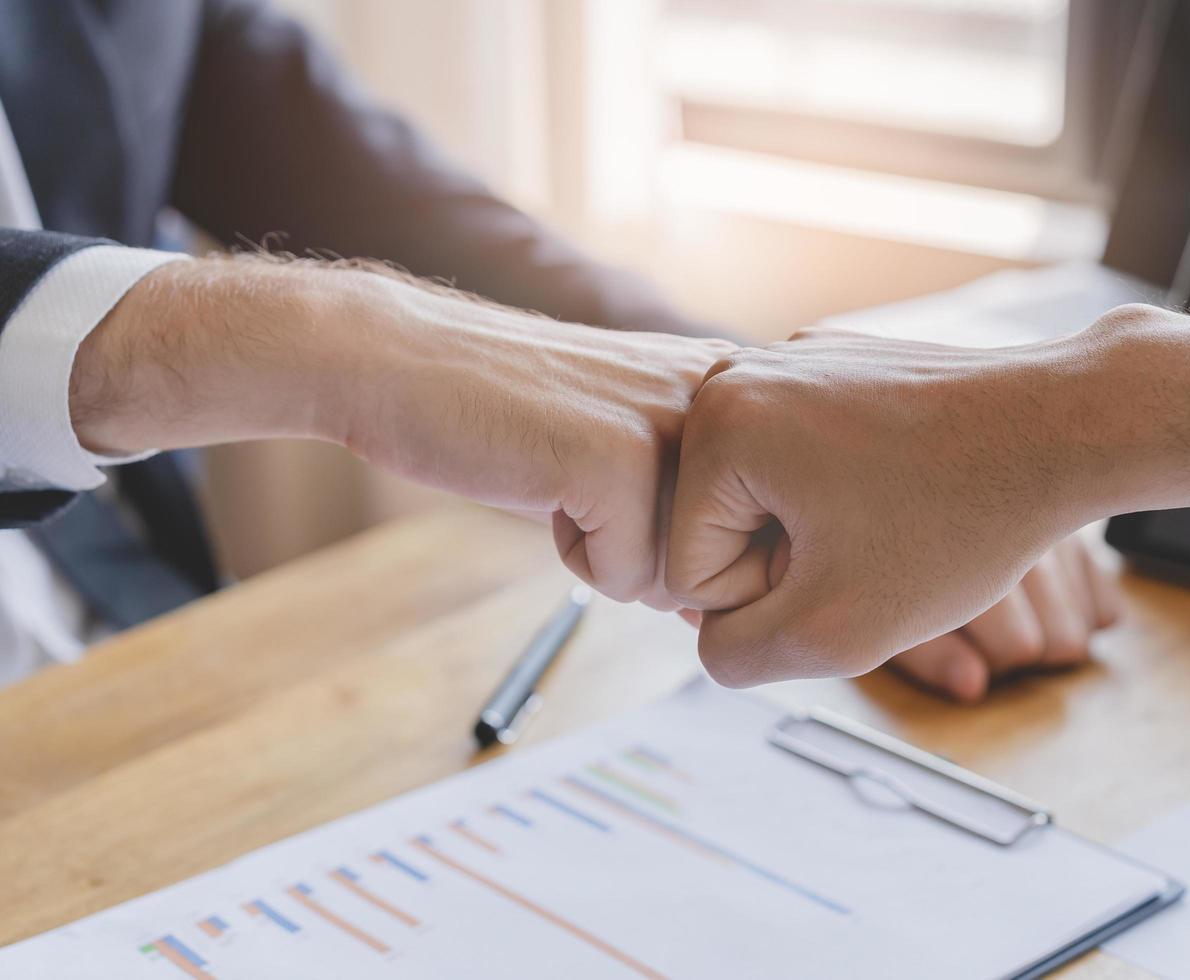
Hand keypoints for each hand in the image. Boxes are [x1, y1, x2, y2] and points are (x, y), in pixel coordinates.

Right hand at [72, 257, 732, 605]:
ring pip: (684, 580)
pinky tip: (544, 488)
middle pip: (733, 561)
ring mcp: (678, 426)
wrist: (403, 364)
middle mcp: (727, 397)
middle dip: (659, 556)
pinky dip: (578, 559)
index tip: (636, 490)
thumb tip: (734, 613)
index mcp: (736, 386)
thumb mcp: (634, 448)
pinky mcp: (623, 460)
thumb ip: (698, 507)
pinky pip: (627, 583)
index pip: (773, 525)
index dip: (704, 545)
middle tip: (594, 487)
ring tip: (568, 482)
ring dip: (618, 557)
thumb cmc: (519, 419)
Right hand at [665, 314, 1189, 686]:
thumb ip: (736, 656)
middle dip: (793, 564)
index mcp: (718, 424)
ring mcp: (790, 360)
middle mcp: (739, 372)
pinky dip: (848, 489)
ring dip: (821, 532)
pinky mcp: (835, 362)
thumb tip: (713, 635)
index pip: (692, 572)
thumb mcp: (833, 631)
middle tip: (876, 545)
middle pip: (723, 531)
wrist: (1066, 427)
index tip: (850, 564)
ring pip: (767, 501)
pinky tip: (906, 486)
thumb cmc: (960, 521)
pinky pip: (805, 460)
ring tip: (894, 516)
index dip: (775, 601)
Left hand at [887, 535, 1119, 701]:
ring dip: (1046, 631)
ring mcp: (1060, 524)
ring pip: (1089, 622)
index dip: (982, 660)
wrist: (891, 492)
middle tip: (973, 624)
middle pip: (1065, 640)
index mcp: (977, 544)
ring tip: (998, 609)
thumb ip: (930, 653)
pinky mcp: (1080, 533)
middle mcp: (1030, 521)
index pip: (1021, 646)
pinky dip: (1074, 612)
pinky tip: (1031, 603)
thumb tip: (973, 687)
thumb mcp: (885, 606)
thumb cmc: (882, 557)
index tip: (949, 635)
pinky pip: (1105, 603)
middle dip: (1018, 648)